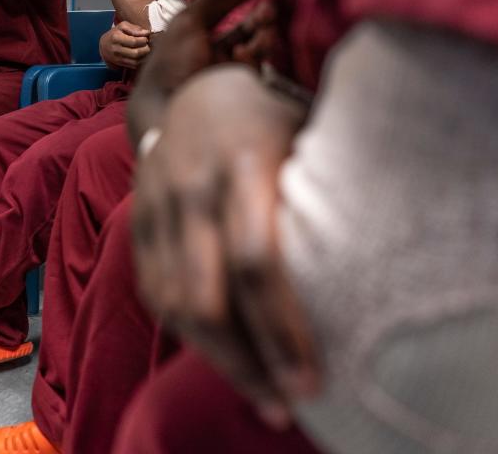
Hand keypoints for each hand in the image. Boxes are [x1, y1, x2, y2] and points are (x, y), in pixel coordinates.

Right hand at [99, 21, 150, 69]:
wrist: (104, 45)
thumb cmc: (115, 34)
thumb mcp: (123, 26)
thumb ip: (135, 28)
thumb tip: (147, 33)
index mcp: (116, 37)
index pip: (134, 41)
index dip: (143, 40)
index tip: (145, 38)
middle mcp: (116, 49)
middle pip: (136, 53)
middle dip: (145, 49)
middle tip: (147, 45)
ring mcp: (117, 58)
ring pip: (135, 61)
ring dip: (144, 56)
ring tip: (144, 50)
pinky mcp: (120, 64)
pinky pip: (133, 65)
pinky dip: (140, 61)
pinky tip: (140, 56)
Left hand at [127, 0, 274, 144]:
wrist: (168, 103)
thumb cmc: (173, 59)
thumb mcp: (189, 21)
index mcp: (197, 33)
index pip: (226, 7)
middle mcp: (212, 50)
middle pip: (246, 28)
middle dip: (260, 15)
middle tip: (269, 7)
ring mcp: (227, 69)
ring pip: (255, 46)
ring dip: (261, 32)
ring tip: (265, 22)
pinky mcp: (239, 87)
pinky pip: (255, 66)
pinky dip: (252, 55)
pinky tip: (242, 53)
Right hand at [131, 66, 317, 427]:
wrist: (198, 93)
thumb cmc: (271, 123)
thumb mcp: (303, 143)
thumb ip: (315, 203)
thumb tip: (360, 289)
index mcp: (242, 162)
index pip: (255, 261)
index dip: (281, 328)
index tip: (313, 380)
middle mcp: (191, 185)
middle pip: (209, 296)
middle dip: (248, 361)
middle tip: (286, 403)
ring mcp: (156, 203)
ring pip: (175, 303)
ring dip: (217, 359)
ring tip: (259, 394)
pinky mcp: (136, 221)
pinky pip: (153, 291)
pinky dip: (186, 333)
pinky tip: (221, 357)